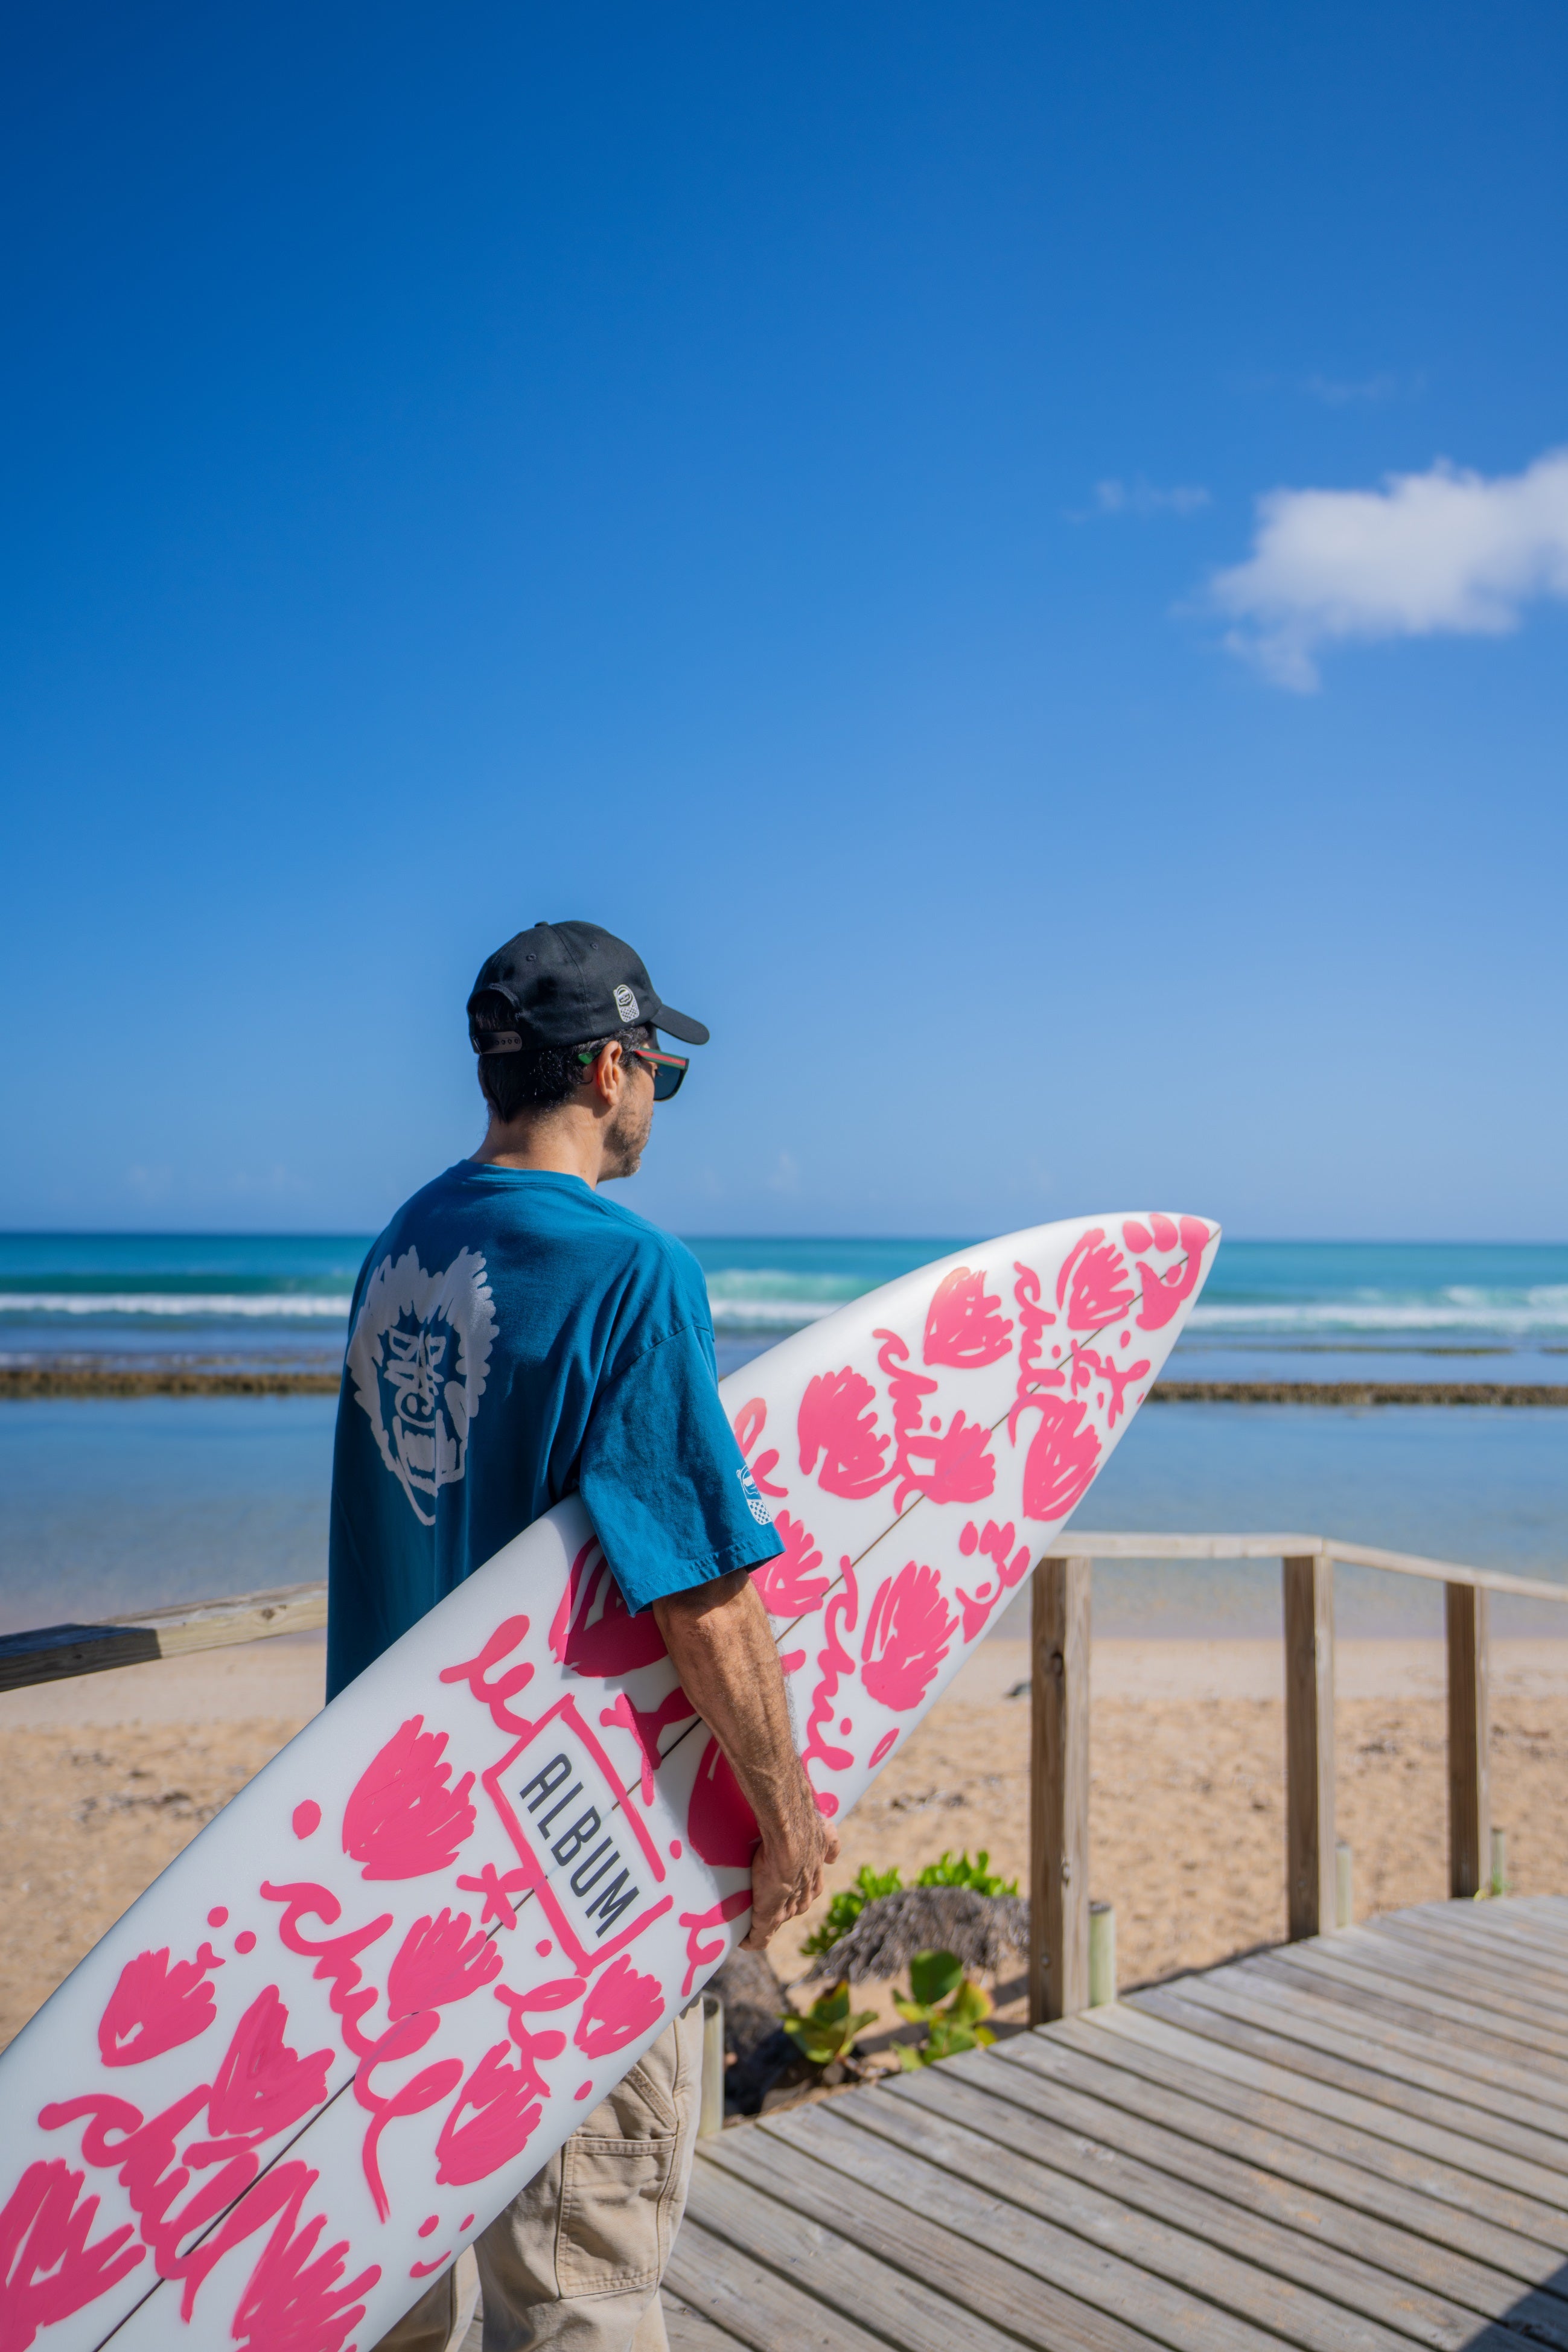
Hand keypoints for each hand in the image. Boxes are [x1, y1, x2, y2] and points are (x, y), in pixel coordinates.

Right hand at [742, 1786, 840, 1950]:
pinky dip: (752, 1940)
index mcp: (814, 1882)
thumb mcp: (826, 1838)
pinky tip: (743, 1942)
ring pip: (776, 1921)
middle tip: (762, 1899)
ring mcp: (786, 1910)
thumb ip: (830, 1847)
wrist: (791, 1837)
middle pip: (792, 1909)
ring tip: (749, 1919)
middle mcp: (802, 1899)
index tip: (782, 1891)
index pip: (803, 1895)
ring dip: (764, 1921)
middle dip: (780, 1907)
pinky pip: (761, 1936)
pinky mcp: (769, 1916)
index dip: (794, 1894)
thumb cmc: (807, 1831)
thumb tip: (832, 1857)